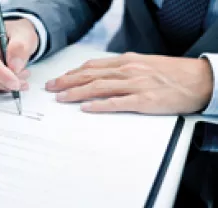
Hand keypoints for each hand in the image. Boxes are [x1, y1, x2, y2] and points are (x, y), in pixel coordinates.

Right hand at [0, 19, 38, 91]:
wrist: (14, 36)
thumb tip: (14, 66)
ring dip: (3, 85)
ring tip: (21, 78)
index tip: (15, 83)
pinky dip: (0, 86)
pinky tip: (13, 80)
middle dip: (4, 82)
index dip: (0, 73)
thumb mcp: (25, 35)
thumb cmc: (17, 33)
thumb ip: (21, 47)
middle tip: (23, 82)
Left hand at [45, 52, 212, 114]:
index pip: (92, 67)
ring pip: (98, 87)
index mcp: (126, 62)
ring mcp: (135, 85)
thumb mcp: (143, 64)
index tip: (59, 79)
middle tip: (51, 88)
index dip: (72, 73)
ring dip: (76, 92)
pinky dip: (99, 105)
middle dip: (67, 82)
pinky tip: (86, 108)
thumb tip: (101, 75)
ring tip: (61, 98)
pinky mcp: (144, 100)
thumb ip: (121, 69)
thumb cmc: (171, 73)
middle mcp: (127, 71)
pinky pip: (117, 102)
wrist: (198, 80)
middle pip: (89, 76)